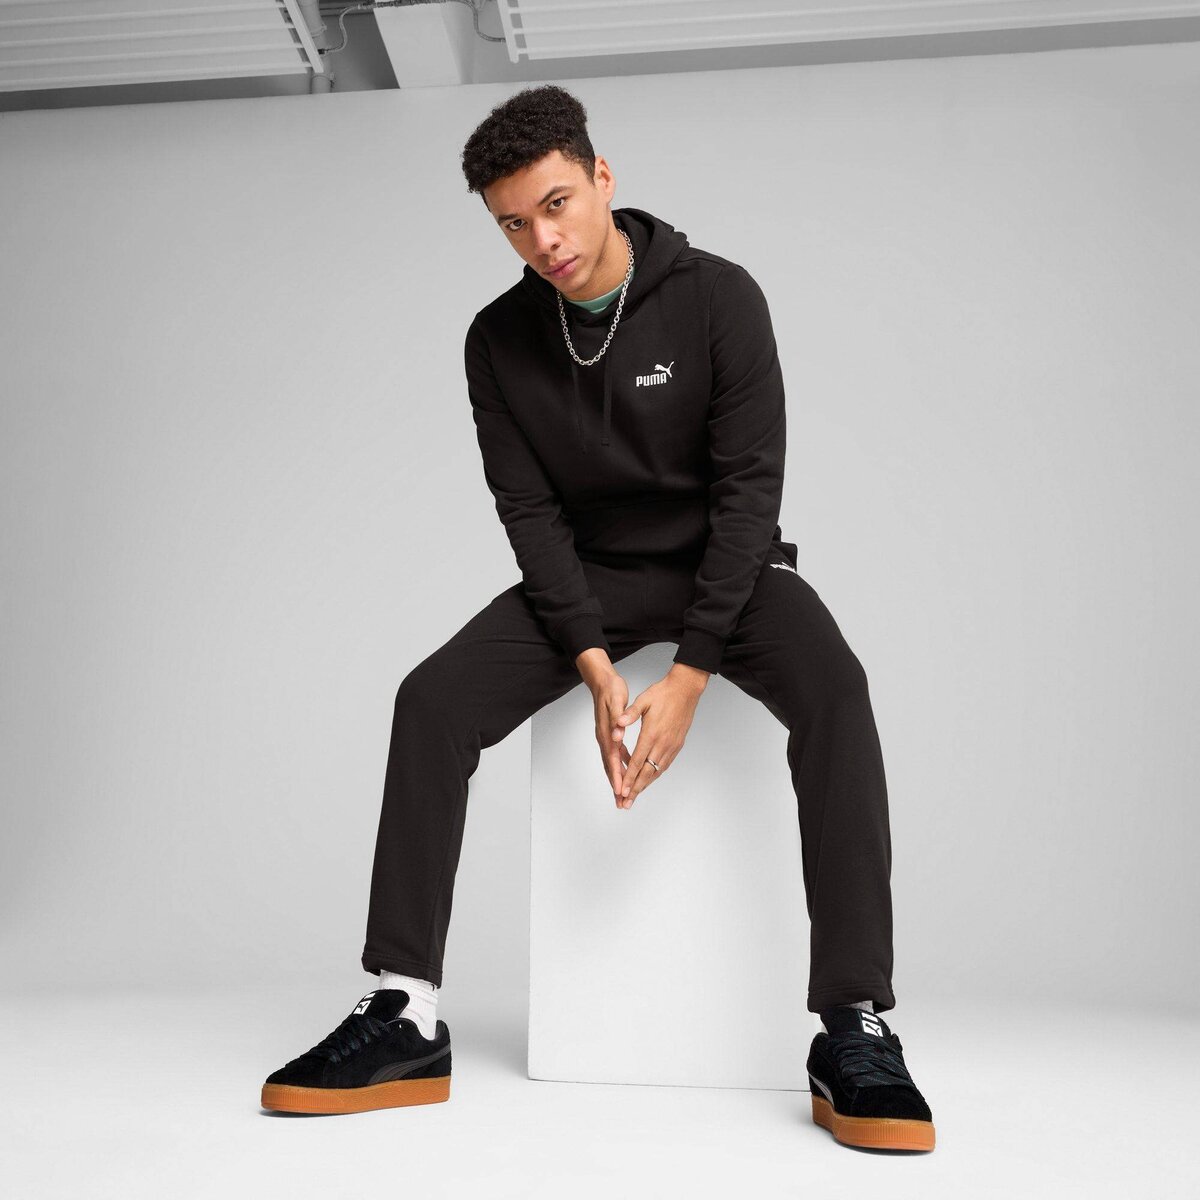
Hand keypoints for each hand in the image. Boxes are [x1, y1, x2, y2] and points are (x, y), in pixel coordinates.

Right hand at [586, 666, 632, 802]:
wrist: (602, 681)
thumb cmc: (611, 690)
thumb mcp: (616, 701)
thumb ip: (618, 719)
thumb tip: (617, 735)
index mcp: (607, 733)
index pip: (612, 760)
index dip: (617, 776)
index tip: (622, 791)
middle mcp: (605, 738)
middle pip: (610, 767)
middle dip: (616, 786)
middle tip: (622, 803)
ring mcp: (606, 738)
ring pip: (612, 764)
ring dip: (618, 779)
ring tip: (624, 795)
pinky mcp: (610, 735)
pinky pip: (616, 755)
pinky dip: (622, 765)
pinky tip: (629, 770)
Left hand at [612, 663, 708, 808]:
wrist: (685, 690)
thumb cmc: (663, 693)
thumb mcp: (643, 700)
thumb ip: (630, 713)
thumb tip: (618, 722)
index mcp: (652, 734)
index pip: (637, 761)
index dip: (629, 778)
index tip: (621, 791)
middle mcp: (663, 743)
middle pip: (647, 772)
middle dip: (635, 789)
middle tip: (626, 804)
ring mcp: (671, 746)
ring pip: (657, 771)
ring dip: (645, 785)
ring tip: (635, 796)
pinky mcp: (677, 744)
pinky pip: (665, 764)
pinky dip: (655, 774)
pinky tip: (649, 779)